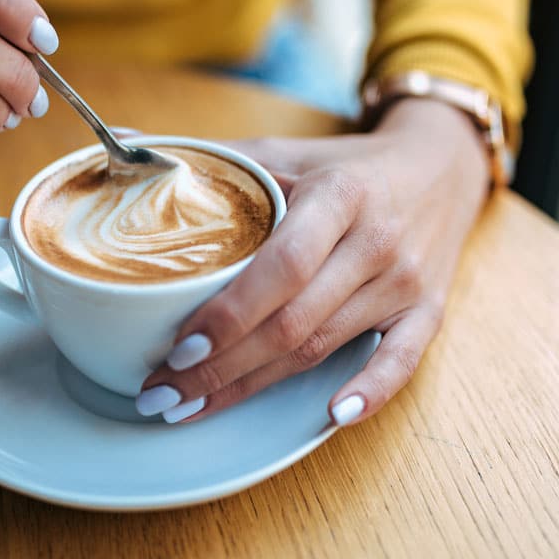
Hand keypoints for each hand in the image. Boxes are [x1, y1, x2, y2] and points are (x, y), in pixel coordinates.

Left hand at [136, 98, 490, 424]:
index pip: (281, 267)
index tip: (177, 349)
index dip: (229, 314)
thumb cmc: (347, 166)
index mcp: (339, 196)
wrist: (440, 167)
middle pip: (294, 322)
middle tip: (164, 394)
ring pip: (325, 348)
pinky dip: (369, 392)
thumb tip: (118, 142)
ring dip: (256, 387)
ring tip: (195, 407)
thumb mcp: (285, 152)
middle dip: (222, 368)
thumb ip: (212, 158)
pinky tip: (330, 416)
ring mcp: (406, 282)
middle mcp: (377, 241)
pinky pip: (401, 361)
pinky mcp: (428, 311)